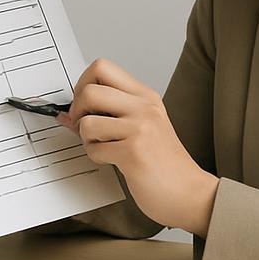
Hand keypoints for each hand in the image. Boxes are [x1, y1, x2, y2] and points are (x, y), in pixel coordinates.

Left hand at [56, 58, 218, 236]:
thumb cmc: (164, 163)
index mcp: (145, 96)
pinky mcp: (134, 152)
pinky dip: (96, 156)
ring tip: (102, 146)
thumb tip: (67, 114)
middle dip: (77, 110)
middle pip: (89, 90)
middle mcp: (144, 107)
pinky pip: (94, 148)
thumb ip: (110, 114)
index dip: (83, 83)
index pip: (102, 67)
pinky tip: (111, 160)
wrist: (190, 192)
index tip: (84, 103)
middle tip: (85, 127)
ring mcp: (140, 128)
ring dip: (85, 138)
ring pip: (87, 121)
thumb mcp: (144, 126)